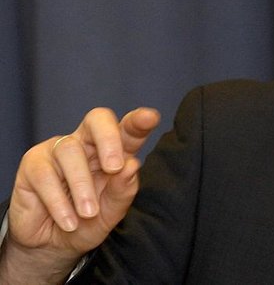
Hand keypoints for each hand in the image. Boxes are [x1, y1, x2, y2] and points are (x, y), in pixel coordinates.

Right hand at [0, 107, 159, 282]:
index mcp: (113, 151)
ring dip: (82, 186)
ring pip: (70, 150)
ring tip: (89, 213)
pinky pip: (45, 175)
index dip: (138, 122)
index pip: (128, 130)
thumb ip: (123, 189)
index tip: (150, 118)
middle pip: (97, 119)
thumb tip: (132, 165)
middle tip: (114, 168)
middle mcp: (86, 144)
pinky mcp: (33, 164)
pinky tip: (69, 221)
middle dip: (108, 138)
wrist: (52, 246)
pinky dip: (59, 202)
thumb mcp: (112, 212)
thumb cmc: (88, 222)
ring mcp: (58, 150)